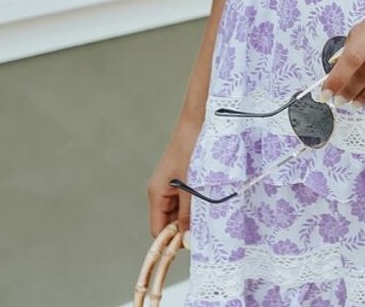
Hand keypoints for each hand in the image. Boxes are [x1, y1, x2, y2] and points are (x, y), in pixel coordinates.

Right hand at [146, 118, 201, 238]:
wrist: (198, 122)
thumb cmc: (191, 150)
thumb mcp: (191, 185)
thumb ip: (188, 213)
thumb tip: (185, 239)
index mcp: (157, 194)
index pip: (158, 229)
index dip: (171, 240)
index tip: (191, 242)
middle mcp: (160, 191)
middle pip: (169, 221)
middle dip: (184, 227)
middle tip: (205, 227)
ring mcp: (170, 184)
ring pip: (179, 210)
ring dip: (192, 213)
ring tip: (208, 209)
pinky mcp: (180, 178)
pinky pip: (185, 198)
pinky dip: (195, 202)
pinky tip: (208, 198)